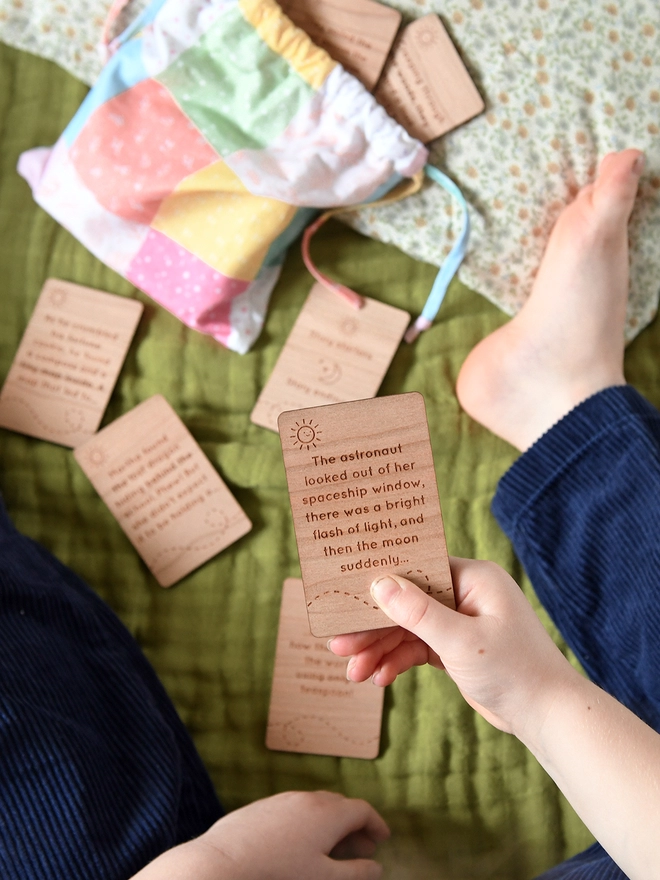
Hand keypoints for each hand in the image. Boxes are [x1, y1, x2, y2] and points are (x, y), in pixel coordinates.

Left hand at [133, 790, 388, 879]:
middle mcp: (308, 798)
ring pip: (316, 805)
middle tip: (362, 847)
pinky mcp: (264, 806)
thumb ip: (356, 873)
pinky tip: (300, 843)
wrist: (225, 861)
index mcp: (328, 813)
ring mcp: (283, 799)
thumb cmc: (279, 872)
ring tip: (332, 847)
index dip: (376, 824)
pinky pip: (295, 808)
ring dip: (331, 822)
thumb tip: (378, 868)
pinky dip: (308, 821)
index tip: (383, 839)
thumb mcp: (324, 878)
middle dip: (354, 824)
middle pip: (340, 804)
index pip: (362, 809)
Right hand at [330, 557, 573, 735]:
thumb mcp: (461, 641)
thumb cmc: (515, 671)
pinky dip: (398, 662)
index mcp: (473, 577)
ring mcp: (460, 621)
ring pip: (408, 629)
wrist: (547, 716)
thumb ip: (418, 613)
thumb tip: (379, 583)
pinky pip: (418, 648)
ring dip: (380, 650)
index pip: (416, 569)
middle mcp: (466, 593)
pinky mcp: (456, 647)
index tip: (345, 595)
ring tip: (352, 672)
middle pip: (406, 602)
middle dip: (372, 627)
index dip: (380, 582)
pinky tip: (378, 678)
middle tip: (337, 644)